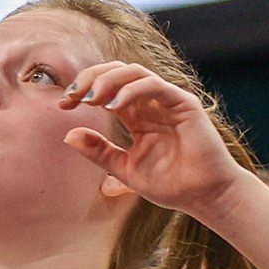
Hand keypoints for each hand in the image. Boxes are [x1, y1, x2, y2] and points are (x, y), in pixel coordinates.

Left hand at [59, 62, 245, 216]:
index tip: (63, 105)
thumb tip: (68, 135)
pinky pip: (154, 85)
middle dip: (89, 78)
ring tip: (90, 99)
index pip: (106, 87)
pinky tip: (114, 105)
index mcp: (136, 115)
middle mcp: (150, 103)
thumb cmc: (171, 184)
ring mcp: (167, 101)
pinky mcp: (183, 104)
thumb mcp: (124, 168)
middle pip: (116, 72)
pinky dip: (131, 90)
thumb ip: (99, 151)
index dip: (82, 89)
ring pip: (133, 72)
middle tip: (72, 97)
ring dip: (107, 80)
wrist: (205, 196)